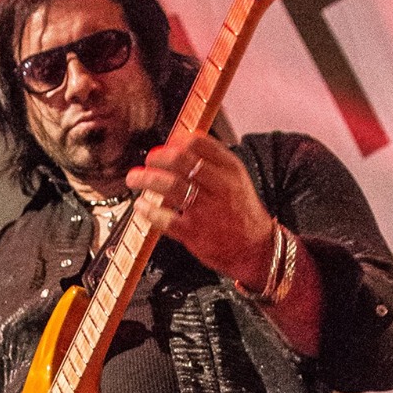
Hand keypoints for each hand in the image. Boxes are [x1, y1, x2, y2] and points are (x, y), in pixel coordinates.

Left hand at [124, 133, 273, 287]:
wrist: (257, 250)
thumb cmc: (242, 213)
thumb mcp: (236, 180)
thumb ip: (212, 163)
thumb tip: (178, 146)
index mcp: (231, 170)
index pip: (199, 142)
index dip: (175, 142)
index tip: (167, 147)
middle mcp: (220, 187)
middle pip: (180, 160)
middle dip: (157, 158)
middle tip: (149, 161)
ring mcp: (207, 211)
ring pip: (170, 185)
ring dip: (146, 179)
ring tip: (135, 178)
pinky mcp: (195, 233)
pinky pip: (165, 218)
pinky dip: (148, 210)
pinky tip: (141, 205)